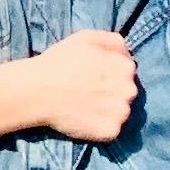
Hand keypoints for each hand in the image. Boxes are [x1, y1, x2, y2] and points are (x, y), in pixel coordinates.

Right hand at [23, 29, 138, 142]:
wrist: (39, 91)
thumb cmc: (60, 61)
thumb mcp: (86, 37)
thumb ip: (113, 41)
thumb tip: (127, 52)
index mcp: (126, 66)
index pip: (127, 70)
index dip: (110, 71)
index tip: (94, 74)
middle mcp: (129, 90)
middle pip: (126, 91)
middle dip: (113, 90)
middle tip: (90, 91)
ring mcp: (121, 113)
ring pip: (121, 111)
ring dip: (109, 109)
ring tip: (87, 105)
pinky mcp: (111, 131)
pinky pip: (112, 129)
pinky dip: (101, 125)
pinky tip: (85, 118)